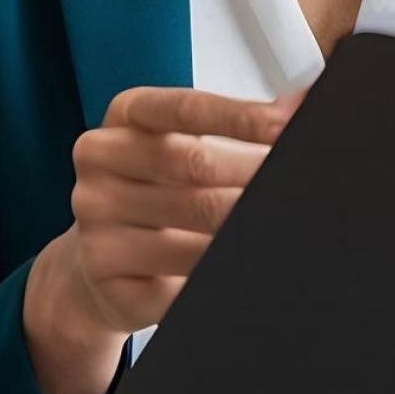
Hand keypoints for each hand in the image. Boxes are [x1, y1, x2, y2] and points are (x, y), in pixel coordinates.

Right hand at [59, 83, 308, 336]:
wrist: (97, 260)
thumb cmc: (157, 186)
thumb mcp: (181, 141)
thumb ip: (237, 123)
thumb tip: (297, 105)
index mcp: (122, 116)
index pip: (185, 108)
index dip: (240, 116)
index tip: (285, 123)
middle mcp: (100, 164)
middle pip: (193, 165)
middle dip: (253, 174)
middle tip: (293, 181)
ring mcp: (96, 226)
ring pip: (193, 233)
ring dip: (242, 232)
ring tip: (275, 227)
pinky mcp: (109, 284)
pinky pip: (180, 288)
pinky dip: (219, 278)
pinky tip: (238, 269)